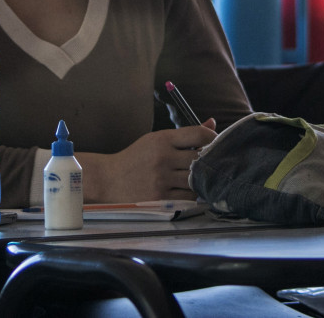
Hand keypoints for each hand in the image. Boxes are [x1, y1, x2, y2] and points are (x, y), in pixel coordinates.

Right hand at [81, 119, 216, 202]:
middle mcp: (162, 158)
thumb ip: (185, 134)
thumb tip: (212, 124)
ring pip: (196, 180)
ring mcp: (161, 179)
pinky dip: (191, 194)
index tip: (214, 144)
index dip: (212, 139)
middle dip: (206, 161)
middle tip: (208, 163)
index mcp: (162, 139)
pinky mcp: (160, 198)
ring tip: (195, 177)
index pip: (198, 134)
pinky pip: (188, 197)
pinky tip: (185, 189)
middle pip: (200, 158)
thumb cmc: (136, 158)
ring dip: (199, 179)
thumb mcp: (156, 140)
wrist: (109, 180)